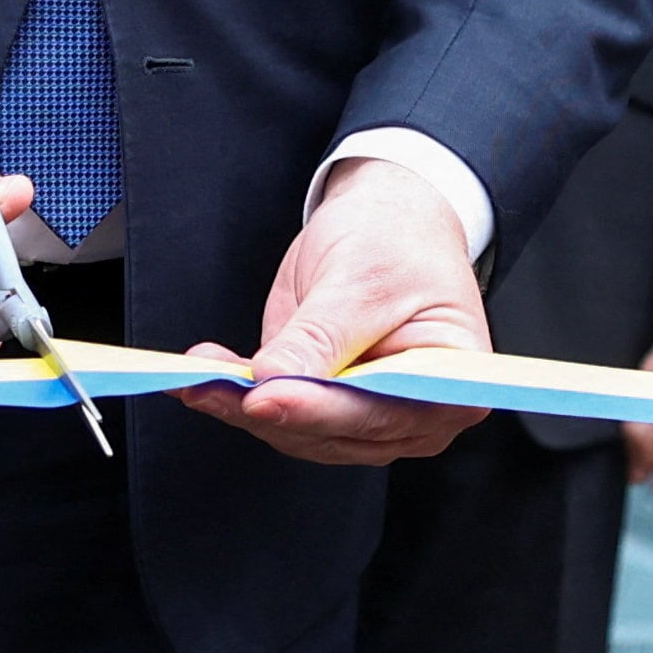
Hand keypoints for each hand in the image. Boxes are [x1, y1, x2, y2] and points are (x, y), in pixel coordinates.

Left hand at [182, 157, 490, 465]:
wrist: (387, 220)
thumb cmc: (398, 241)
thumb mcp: (363, 278)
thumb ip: (320, 336)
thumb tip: (273, 380)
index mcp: (451, 388)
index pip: (378, 412)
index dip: (318, 410)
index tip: (264, 399)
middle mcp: (413, 417)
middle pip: (332, 432)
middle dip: (269, 409)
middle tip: (212, 385)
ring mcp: (366, 418)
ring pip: (297, 432)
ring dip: (242, 406)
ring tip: (201, 376)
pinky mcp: (325, 406)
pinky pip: (280, 414)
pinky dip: (238, 399)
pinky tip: (205, 379)